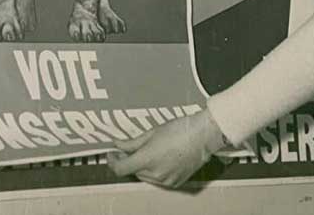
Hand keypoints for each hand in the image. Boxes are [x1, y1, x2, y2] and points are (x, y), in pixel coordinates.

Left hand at [107, 110, 227, 188]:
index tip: (111, 154)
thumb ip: (132, 142)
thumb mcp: (151, 132)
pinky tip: (159, 158)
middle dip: (128, 161)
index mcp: (147, 159)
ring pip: (145, 176)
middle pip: (133, 171)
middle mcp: (155, 174)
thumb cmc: (178, 129)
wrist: (202, 136)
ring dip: (140, 167)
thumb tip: (117, 145)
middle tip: (128, 149)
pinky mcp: (175, 183)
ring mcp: (166, 181)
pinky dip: (154, 171)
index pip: (121, 168)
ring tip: (146, 151)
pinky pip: (158, 180)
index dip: (112, 161)